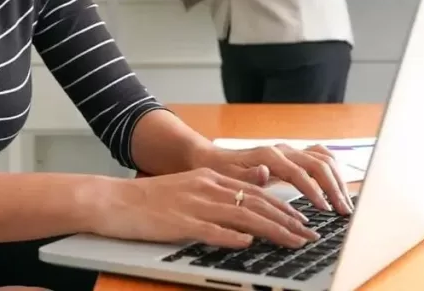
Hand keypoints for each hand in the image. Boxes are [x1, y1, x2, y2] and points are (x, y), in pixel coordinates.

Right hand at [90, 168, 319, 248]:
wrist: (114, 200)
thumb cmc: (149, 200)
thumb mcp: (188, 189)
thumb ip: (216, 196)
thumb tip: (242, 215)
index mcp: (210, 178)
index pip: (256, 193)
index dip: (282, 207)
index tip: (301, 221)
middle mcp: (207, 188)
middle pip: (256, 203)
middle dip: (287, 220)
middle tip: (309, 235)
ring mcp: (194, 205)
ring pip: (242, 217)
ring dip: (272, 230)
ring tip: (293, 242)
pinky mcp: (180, 222)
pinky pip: (212, 230)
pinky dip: (232, 237)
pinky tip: (249, 244)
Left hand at [196, 144, 353, 216]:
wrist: (212, 159)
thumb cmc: (219, 171)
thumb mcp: (227, 176)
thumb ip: (247, 176)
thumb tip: (265, 172)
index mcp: (269, 155)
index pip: (300, 172)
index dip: (314, 190)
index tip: (325, 209)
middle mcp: (283, 150)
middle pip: (318, 163)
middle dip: (334, 187)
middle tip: (343, 211)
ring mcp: (290, 152)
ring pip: (324, 159)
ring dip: (337, 179)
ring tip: (344, 204)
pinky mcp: (293, 157)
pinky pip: (320, 159)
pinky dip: (332, 172)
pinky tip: (337, 189)